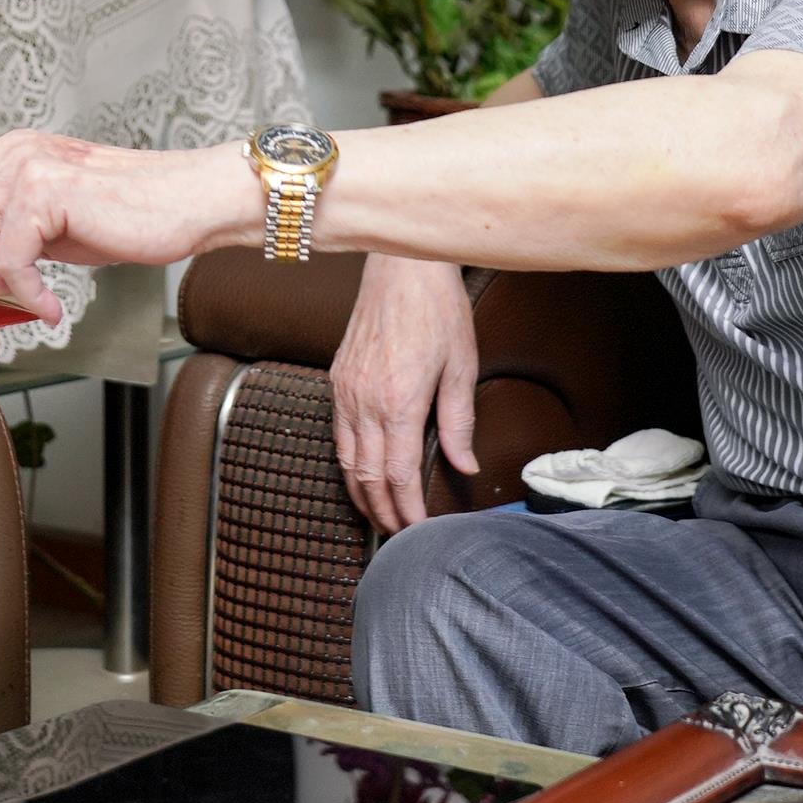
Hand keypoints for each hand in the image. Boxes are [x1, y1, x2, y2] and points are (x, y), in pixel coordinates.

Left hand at [0, 132, 249, 318]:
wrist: (188, 203)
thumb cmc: (131, 216)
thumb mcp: (53, 226)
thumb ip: (7, 235)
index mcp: (6, 156)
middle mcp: (9, 152)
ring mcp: (26, 166)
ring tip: (26, 295)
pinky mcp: (47, 191)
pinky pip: (6, 259)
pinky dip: (26, 293)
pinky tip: (51, 304)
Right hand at [332, 255, 478, 533]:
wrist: (402, 267)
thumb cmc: (437, 310)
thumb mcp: (461, 366)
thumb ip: (459, 422)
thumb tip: (465, 466)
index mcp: (399, 402)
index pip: (397, 475)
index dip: (407, 510)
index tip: (419, 531)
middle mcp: (365, 401)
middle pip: (366, 476)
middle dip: (382, 512)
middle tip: (398, 535)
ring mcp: (346, 390)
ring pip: (345, 460)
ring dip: (361, 494)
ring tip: (379, 515)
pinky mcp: (337, 379)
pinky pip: (337, 434)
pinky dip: (347, 463)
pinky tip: (361, 473)